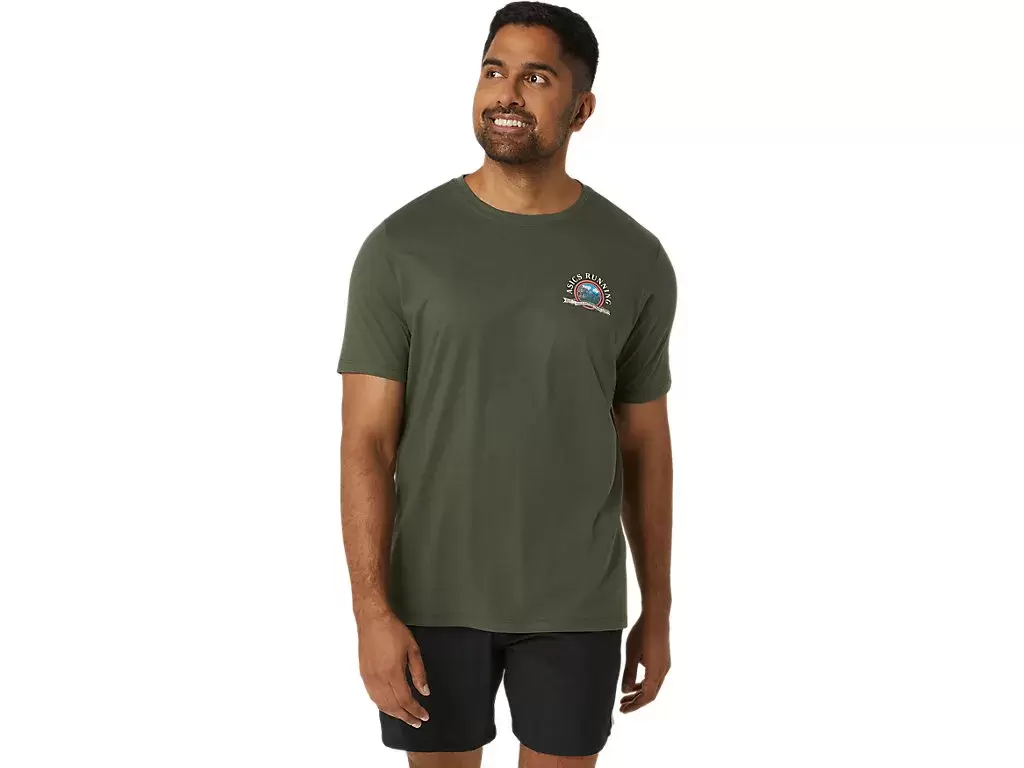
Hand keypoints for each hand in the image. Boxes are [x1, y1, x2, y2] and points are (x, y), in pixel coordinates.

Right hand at [357, 610, 429, 726]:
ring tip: (405, 716)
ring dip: (394, 714)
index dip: (415, 711)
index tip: (424, 716)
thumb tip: (424, 691)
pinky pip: (373, 697)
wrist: (372, 620)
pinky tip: (390, 706)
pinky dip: (382, 706)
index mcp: (392, 673)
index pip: (405, 700)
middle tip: (417, 721)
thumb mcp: (413, 649)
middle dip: (406, 716)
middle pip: (392, 707)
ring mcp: (369, 678)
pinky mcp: (363, 675)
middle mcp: (379, 679)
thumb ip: (419, 672)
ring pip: (381, 704)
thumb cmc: (392, 630)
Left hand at [619, 611, 670, 712]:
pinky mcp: (663, 659)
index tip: (623, 710)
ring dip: (640, 692)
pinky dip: (644, 683)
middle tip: (622, 705)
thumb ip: (629, 674)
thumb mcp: (631, 654)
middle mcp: (663, 671)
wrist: (656, 616)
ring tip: (626, 694)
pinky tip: (635, 679)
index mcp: (656, 672)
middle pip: (651, 693)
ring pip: (653, 685)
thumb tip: (625, 691)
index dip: (635, 705)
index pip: (646, 696)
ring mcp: (665, 665)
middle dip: (636, 701)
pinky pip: (655, 677)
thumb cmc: (643, 633)